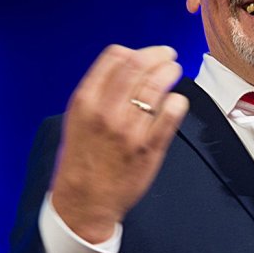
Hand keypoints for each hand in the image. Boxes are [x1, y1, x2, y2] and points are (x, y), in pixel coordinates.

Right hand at [50, 45, 189, 242]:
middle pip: (139, 66)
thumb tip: (126, 64)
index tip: (145, 54)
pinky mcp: (149, 148)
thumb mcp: (77, 118)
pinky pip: (171, 113)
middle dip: (158, 56)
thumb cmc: (81, 159)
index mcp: (85, 101)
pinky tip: (175, 101)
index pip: (114, 58)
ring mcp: (129, 130)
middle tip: (167, 56)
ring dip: (169, 73)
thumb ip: (98, 91)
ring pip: (157, 86)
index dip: (135, 51)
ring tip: (173, 71)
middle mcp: (106, 112)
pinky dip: (177, 101)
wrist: (84, 201)